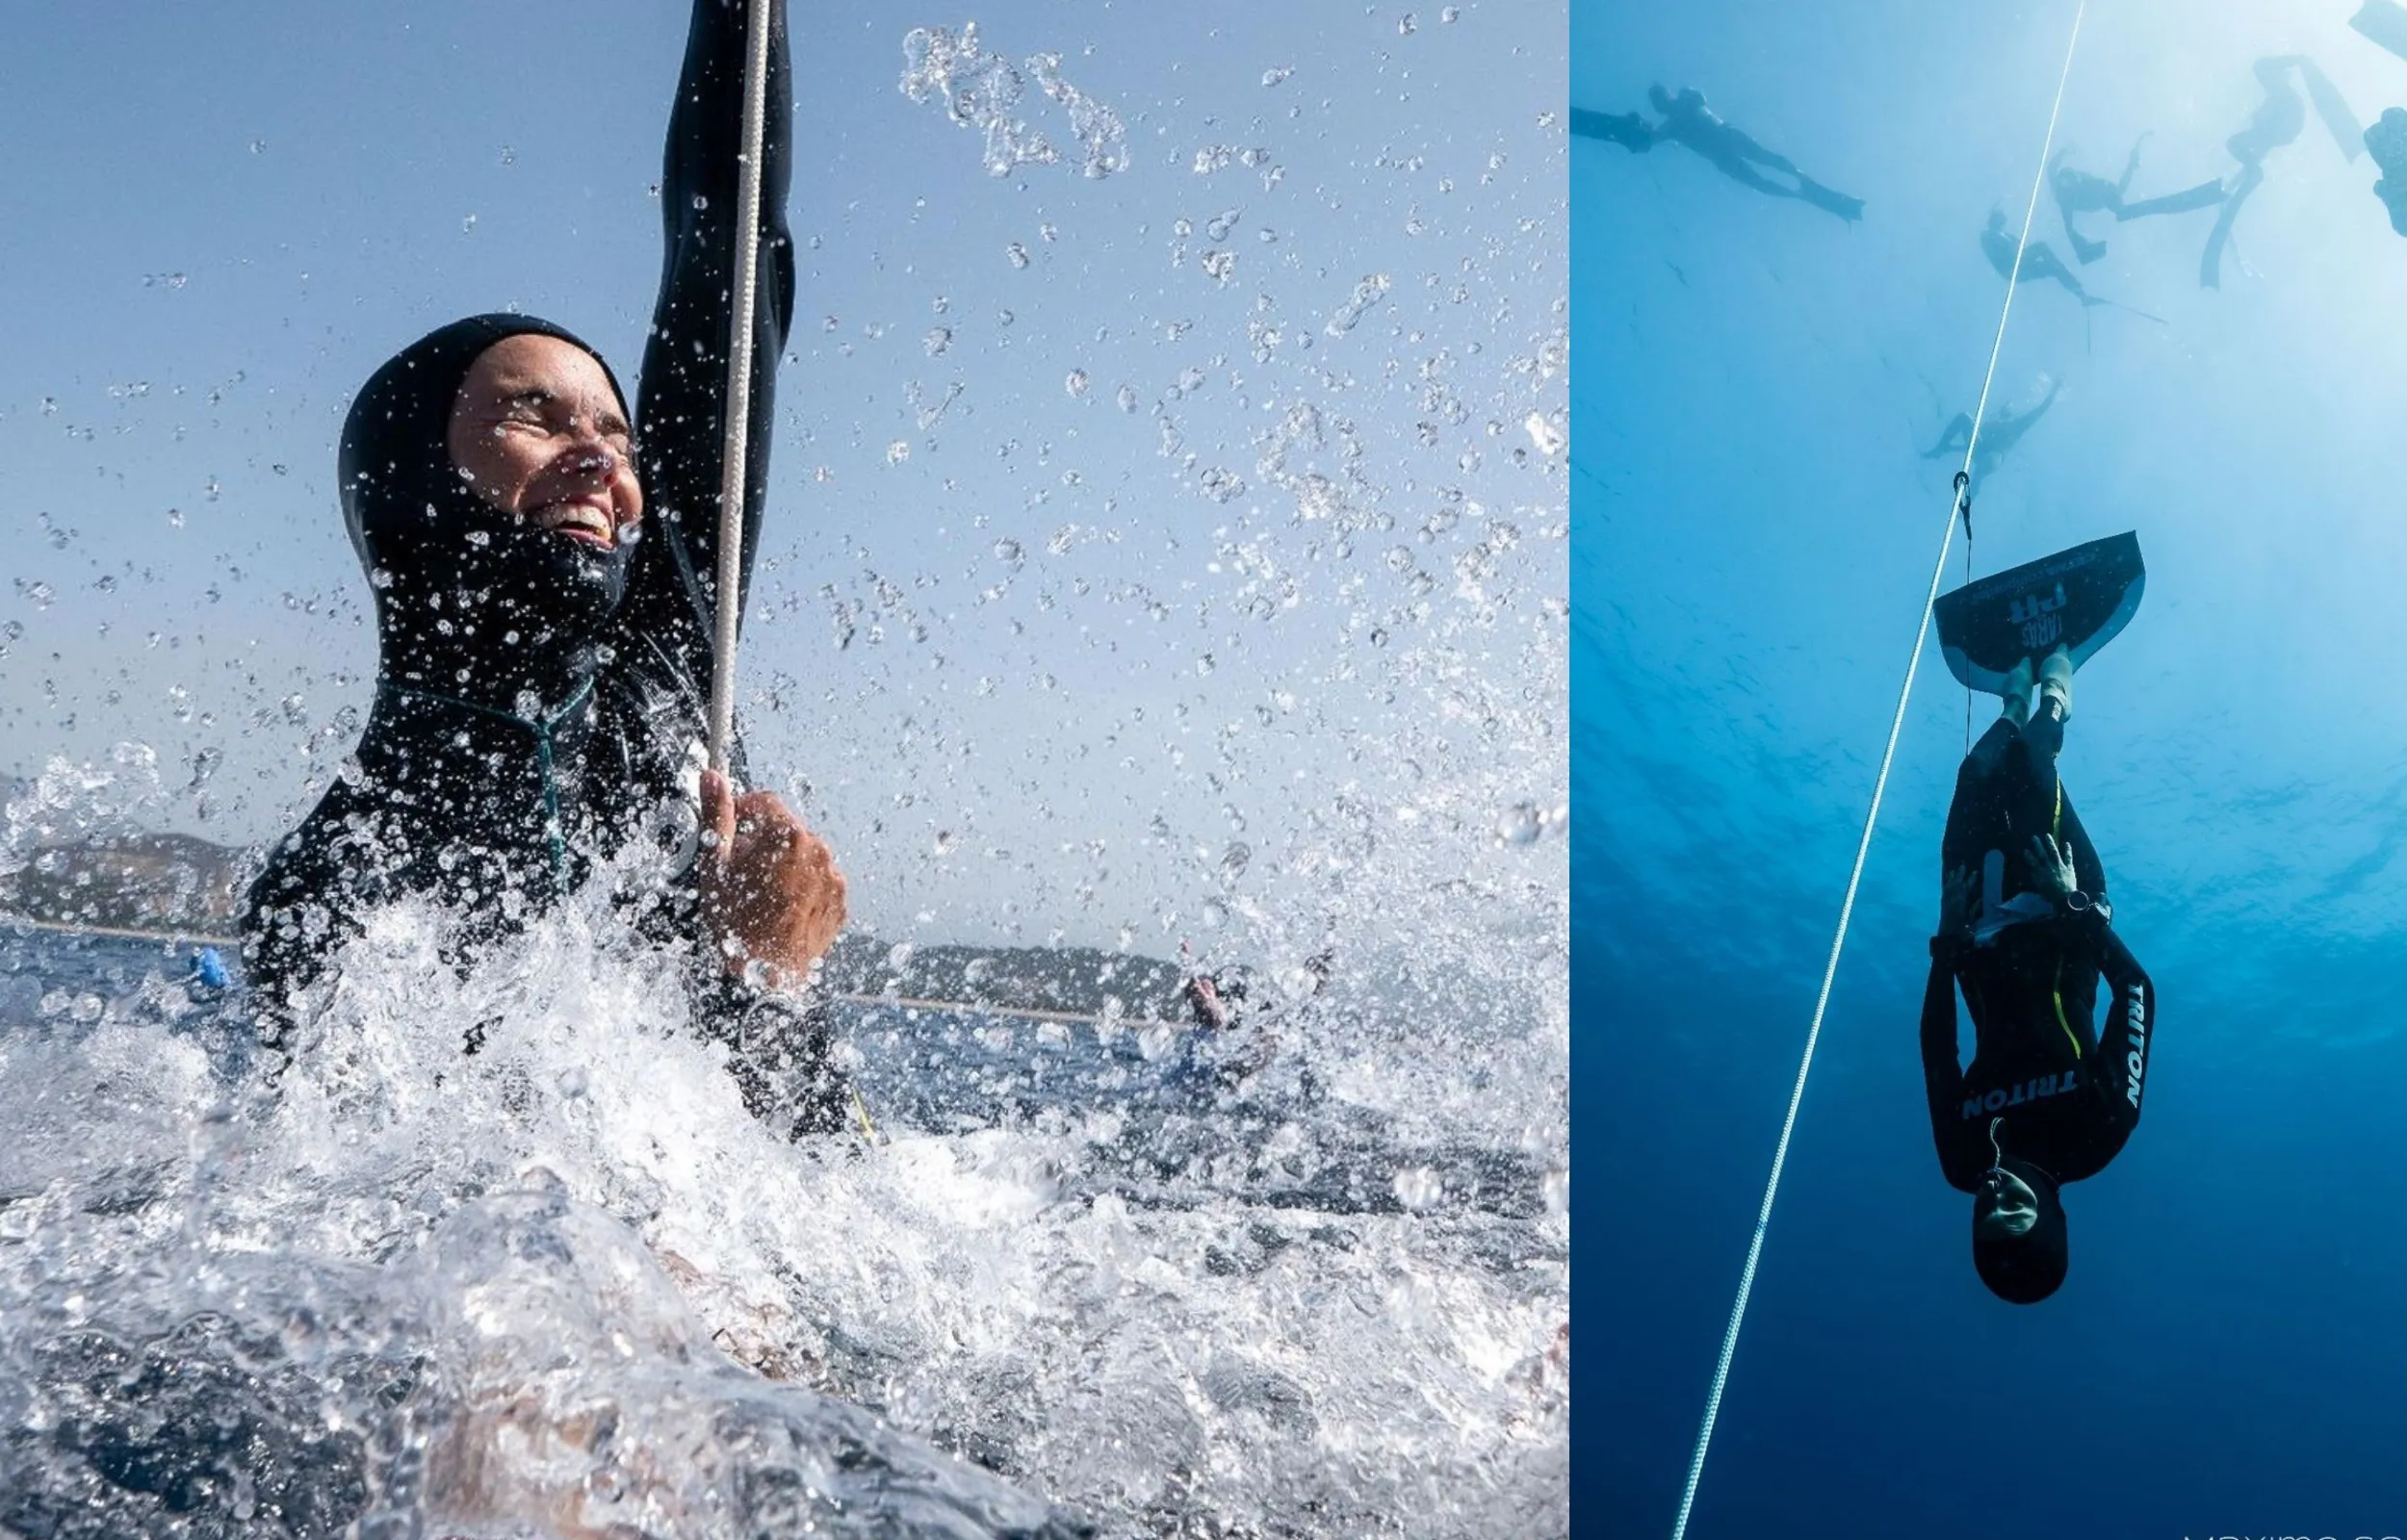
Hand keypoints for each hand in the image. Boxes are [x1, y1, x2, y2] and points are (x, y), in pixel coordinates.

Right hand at [700, 769, 846, 991]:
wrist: (763, 978)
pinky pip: (817, 883)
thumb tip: (712, 777)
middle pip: (784, 831)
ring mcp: (833, 879)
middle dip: (760, 842)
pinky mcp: (839, 903)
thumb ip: (716, 817)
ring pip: (801, 857)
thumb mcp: (715, 866)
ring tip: (757, 896)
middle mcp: (819, 852)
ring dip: (781, 865)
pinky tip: (777, 910)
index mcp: (788, 836)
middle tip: (737, 871)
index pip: (765, 803)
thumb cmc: (735, 924)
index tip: (729, 827)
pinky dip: (799, 889)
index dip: (741, 811)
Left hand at [1938, 865, 1978, 937]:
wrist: (1947, 933)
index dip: (1971, 879)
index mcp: (1962, 902)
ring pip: (1950, 885)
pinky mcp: (1943, 902)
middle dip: (1960, 874)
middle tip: (1963, 866)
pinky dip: (1947, 884)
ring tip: (1953, 870)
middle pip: (1957, 883)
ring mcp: (1947, 899)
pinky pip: (1945, 889)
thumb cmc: (1962, 927)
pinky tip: (1948, 881)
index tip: (1975, 872)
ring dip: (1952, 877)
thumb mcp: (1971, 917)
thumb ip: (1974, 907)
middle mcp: (1953, 898)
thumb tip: (1980, 897)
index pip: (1967, 887)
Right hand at [2025, 833, 2076, 903]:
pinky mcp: (2069, 867)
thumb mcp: (2040, 888)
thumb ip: (2035, 878)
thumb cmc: (2051, 895)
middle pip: (2043, 854)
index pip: (2033, 862)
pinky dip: (2068, 850)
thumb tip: (2031, 870)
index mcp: (2041, 873)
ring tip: (2047, 835)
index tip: (2025, 850)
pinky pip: (2068, 857)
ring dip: (2051, 843)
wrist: (2066, 898)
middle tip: (2034, 837)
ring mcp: (2060, 866)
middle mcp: (2050, 867)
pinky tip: (2067, 843)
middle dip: (2038, 845)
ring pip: (2054, 852)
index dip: (2029, 856)